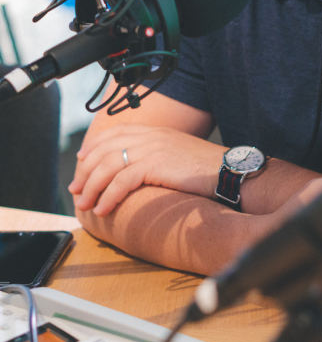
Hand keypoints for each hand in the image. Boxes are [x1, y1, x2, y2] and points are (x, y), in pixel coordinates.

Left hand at [69, 124, 223, 215]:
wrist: (226, 171)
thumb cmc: (206, 169)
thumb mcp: (178, 155)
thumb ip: (157, 156)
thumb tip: (137, 171)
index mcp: (157, 132)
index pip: (116, 132)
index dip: (94, 145)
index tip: (81, 161)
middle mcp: (152, 136)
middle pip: (105, 148)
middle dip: (86, 171)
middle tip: (76, 190)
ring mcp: (153, 148)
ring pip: (108, 164)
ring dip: (92, 187)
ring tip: (86, 205)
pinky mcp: (155, 164)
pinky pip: (122, 180)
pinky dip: (108, 196)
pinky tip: (103, 209)